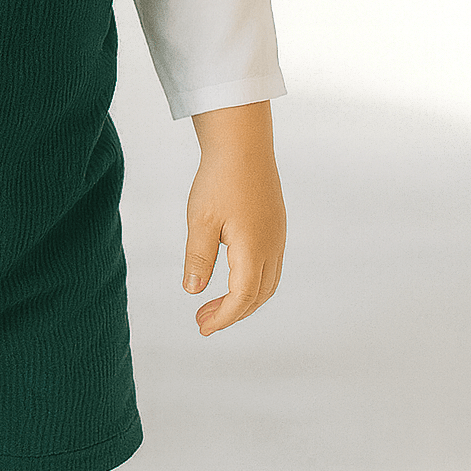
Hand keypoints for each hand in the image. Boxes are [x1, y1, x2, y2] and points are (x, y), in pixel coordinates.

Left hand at [184, 101, 285, 335]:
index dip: (223, 317)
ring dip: (244, 300)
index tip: (202, 327)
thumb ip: (197, 259)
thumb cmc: (219, 178)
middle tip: (202, 320)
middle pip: (258, 296)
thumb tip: (193, 290)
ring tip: (215, 303)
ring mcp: (277, 235)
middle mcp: (272, 246)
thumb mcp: (200, 220)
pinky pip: (270, 266)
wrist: (243, 143)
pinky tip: (232, 277)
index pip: (241, 298)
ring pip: (267, 282)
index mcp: (254, 249)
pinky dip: (253, 282)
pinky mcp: (276, 224)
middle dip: (232, 313)